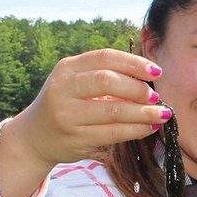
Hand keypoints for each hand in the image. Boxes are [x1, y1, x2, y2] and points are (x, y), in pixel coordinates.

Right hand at [0, 49, 170, 196]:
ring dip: (143, 113)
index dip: (134, 63)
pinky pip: (113, 133)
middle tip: (154, 96)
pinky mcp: (75, 139)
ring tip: (161, 114)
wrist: (35, 137)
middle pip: (107, 81)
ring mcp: (67, 115)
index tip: (156, 72)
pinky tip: (148, 127)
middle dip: (137, 88)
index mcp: (67, 68)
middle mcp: (63, 88)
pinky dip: (135, 130)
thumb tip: (150, 78)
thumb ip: (105, 75)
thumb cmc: (66, 103)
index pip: (105, 57)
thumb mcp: (76, 81)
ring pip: (113, 111)